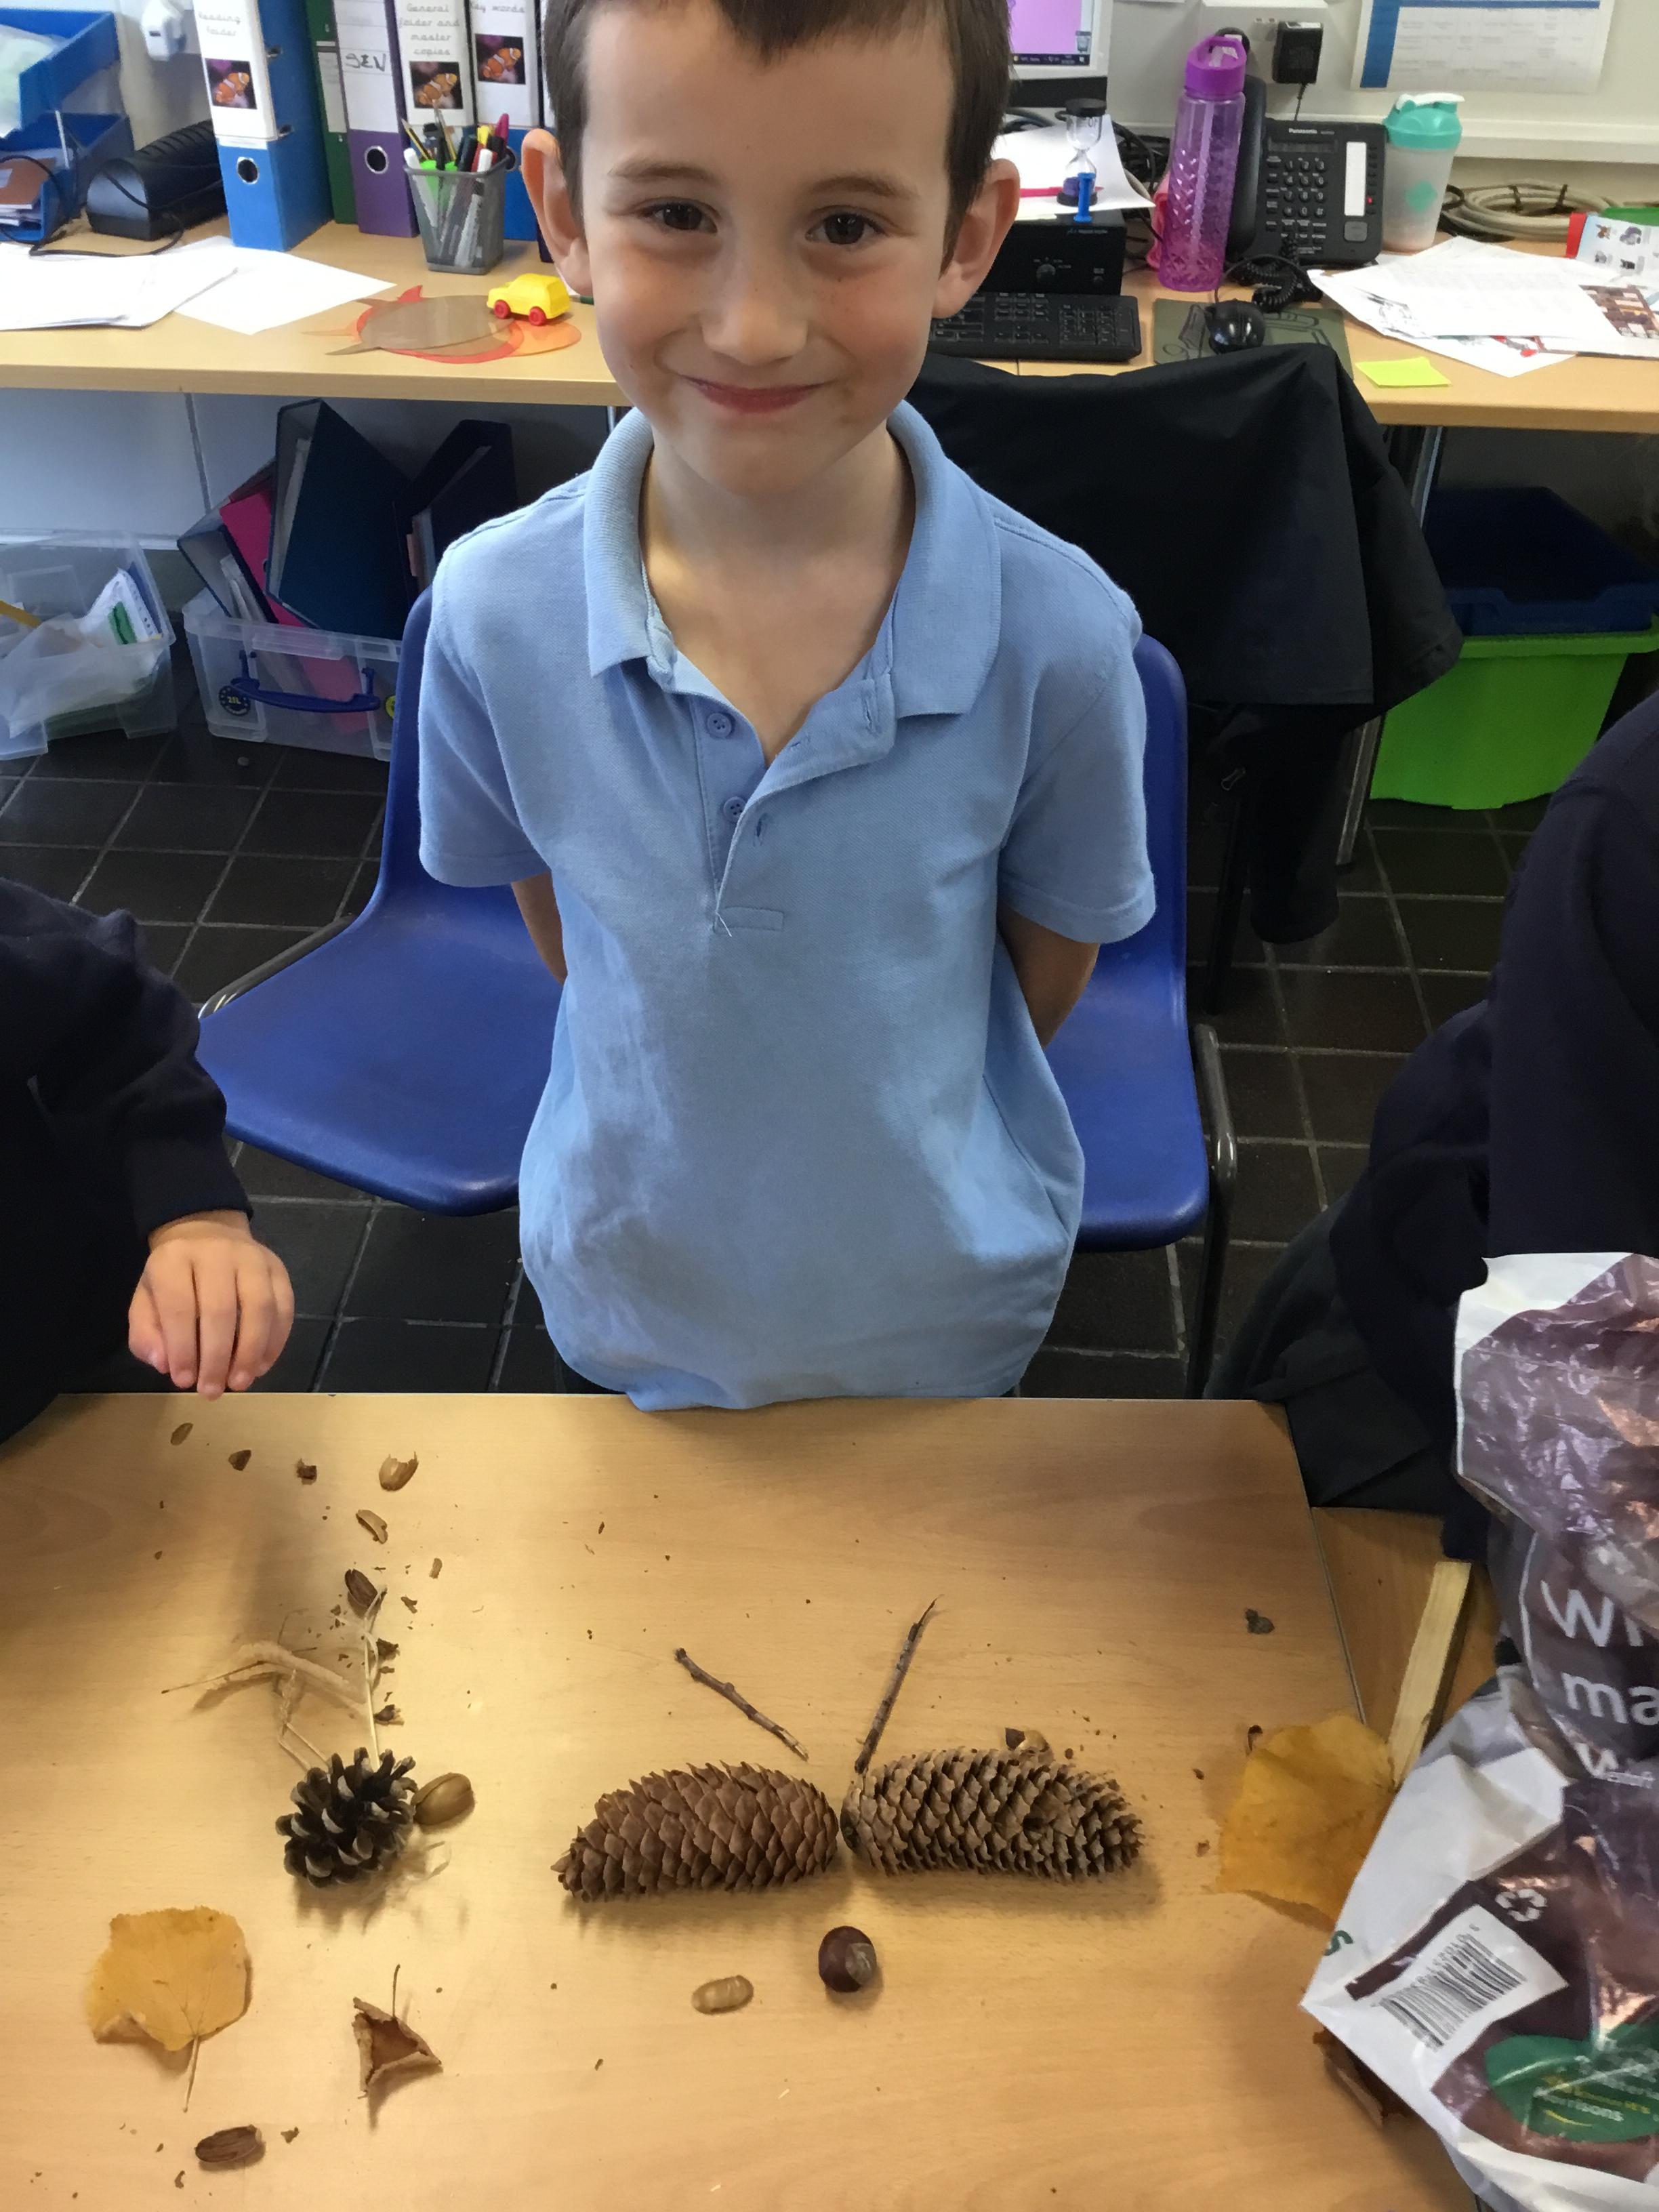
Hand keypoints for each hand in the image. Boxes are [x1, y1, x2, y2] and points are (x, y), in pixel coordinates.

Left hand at [128, 1211, 294, 1398]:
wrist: (206, 1233)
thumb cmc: (173, 1278)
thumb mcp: (145, 1300)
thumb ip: (146, 1334)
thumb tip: (164, 1364)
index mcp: (174, 1259)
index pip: (179, 1306)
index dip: (182, 1348)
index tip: (183, 1381)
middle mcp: (216, 1252)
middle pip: (221, 1309)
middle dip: (217, 1357)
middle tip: (212, 1391)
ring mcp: (253, 1257)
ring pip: (259, 1307)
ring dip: (251, 1352)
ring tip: (240, 1382)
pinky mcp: (278, 1268)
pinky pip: (284, 1306)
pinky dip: (276, 1341)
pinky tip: (261, 1365)